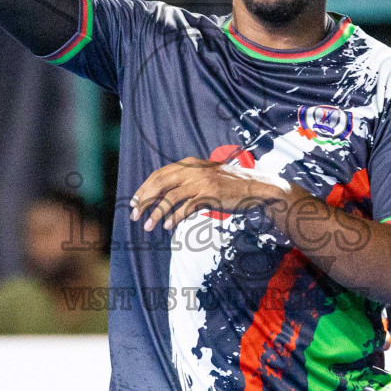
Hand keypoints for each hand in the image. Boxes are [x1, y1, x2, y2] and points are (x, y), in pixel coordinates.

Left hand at [129, 158, 298, 232]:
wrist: (256, 187)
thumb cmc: (229, 185)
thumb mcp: (206, 176)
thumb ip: (187, 181)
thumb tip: (164, 195)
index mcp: (189, 163)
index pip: (159, 174)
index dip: (144, 188)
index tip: (134, 202)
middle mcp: (193, 170)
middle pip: (160, 183)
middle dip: (144, 200)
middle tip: (135, 215)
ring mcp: (202, 182)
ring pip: (170, 197)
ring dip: (157, 213)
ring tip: (149, 226)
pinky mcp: (210, 194)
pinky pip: (186, 207)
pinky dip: (175, 217)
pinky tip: (169, 226)